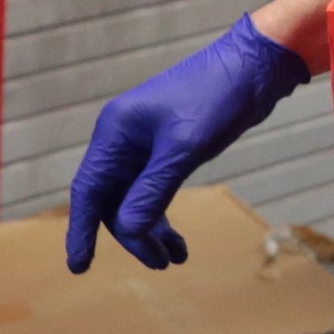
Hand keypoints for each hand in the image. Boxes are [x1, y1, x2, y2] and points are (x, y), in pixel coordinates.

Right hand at [64, 16, 311, 272]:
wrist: (253, 67)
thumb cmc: (217, 97)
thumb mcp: (185, 147)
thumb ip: (154, 189)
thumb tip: (128, 230)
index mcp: (115, 132)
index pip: (88, 190)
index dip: (81, 230)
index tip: (79, 267)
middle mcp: (122, 139)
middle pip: (112, 200)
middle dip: (132, 235)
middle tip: (159, 264)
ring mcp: (143, 144)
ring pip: (133, 200)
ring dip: (150, 231)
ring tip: (174, 258)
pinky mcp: (166, 149)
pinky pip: (153, 191)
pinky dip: (162, 216)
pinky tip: (178, 241)